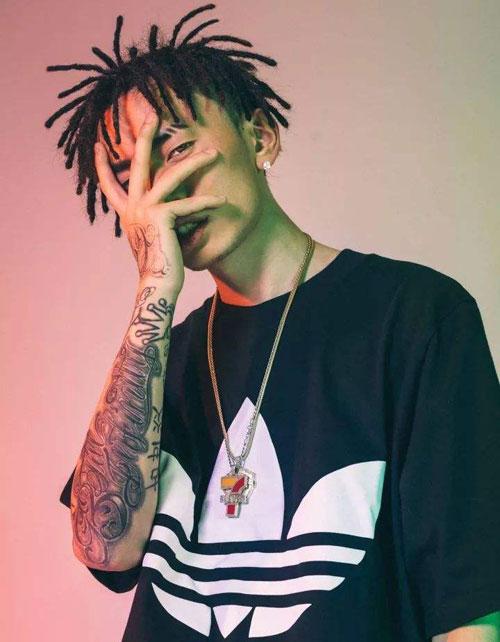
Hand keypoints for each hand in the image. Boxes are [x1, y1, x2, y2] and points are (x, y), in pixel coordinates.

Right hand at [94, 111, 225, 293]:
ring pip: (171, 176)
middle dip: (144, 137)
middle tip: (153, 116)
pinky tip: (222, 201)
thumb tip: (169, 210)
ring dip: (194, 162)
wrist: (157, 285)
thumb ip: (156, 220)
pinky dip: (206, 203)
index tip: (98, 147)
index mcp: (127, 213)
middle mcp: (132, 208)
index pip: (110, 185)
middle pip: (137, 164)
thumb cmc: (160, 267)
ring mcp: (145, 210)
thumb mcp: (153, 238)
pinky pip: (188, 204)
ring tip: (214, 153)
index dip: (103, 166)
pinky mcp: (162, 217)